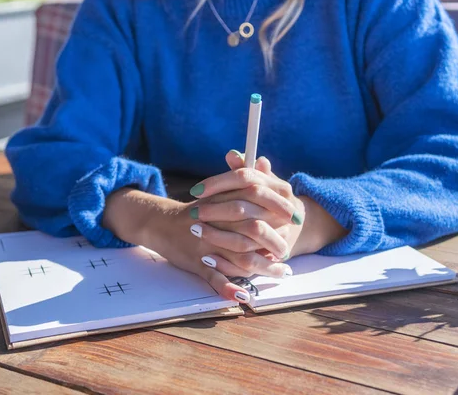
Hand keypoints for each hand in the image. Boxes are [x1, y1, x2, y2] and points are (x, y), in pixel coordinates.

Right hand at [102, 189, 285, 303]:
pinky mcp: (196, 262)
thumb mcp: (219, 190)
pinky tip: (245, 296)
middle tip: (288, 251)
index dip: (280, 212)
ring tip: (282, 272)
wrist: (162, 223)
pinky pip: (215, 277)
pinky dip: (229, 287)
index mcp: (223, 201)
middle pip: (254, 231)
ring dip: (264, 268)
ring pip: (240, 257)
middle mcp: (216, 222)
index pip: (258, 203)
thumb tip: (265, 162)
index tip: (295, 220)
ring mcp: (206, 244)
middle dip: (276, 243)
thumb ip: (243, 175)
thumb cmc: (198, 209)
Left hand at [191, 150, 347, 266]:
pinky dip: (227, 260)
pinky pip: (250, 259)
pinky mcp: (274, 253)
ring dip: (219, 234)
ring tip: (196, 230)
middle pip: (245, 205)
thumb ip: (245, 169)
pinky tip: (207, 257)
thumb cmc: (269, 201)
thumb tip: (232, 154)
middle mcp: (281, 207)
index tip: (196, 190)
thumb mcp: (260, 183)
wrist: (294, 228)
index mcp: (276, 185)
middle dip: (216, 208)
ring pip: (249, 231)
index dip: (219, 182)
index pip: (245, 177)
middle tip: (194, 211)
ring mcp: (280, 231)